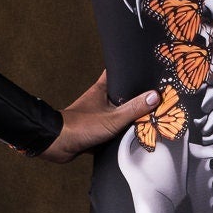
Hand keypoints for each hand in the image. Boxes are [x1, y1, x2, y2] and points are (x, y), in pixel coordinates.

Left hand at [32, 71, 163, 163]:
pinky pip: (112, 129)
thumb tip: (155, 96)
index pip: (116, 71)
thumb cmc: (80, 126)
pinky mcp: (94, 130)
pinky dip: (121, 132)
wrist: (58, 144)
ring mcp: (96, 115)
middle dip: (134, 97)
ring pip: (117, 112)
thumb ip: (134, 108)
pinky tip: (132, 136)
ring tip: (147, 116)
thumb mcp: (113, 118)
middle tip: (152, 96)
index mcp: (101, 89)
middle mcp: (98, 100)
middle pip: (120, 94)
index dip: (129, 69)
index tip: (143, 67)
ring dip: (128, 117)